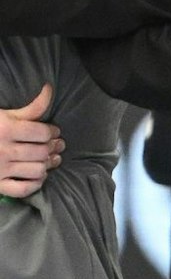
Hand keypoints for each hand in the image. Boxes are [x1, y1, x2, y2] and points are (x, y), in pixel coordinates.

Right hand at [0, 84, 59, 199]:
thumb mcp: (5, 115)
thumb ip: (31, 107)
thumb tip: (50, 88)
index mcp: (5, 130)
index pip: (41, 133)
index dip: (53, 132)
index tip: (54, 132)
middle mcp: (3, 150)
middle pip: (41, 152)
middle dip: (54, 148)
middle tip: (58, 146)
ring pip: (36, 170)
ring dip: (48, 166)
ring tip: (52, 160)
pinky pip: (22, 189)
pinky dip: (35, 184)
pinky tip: (38, 176)